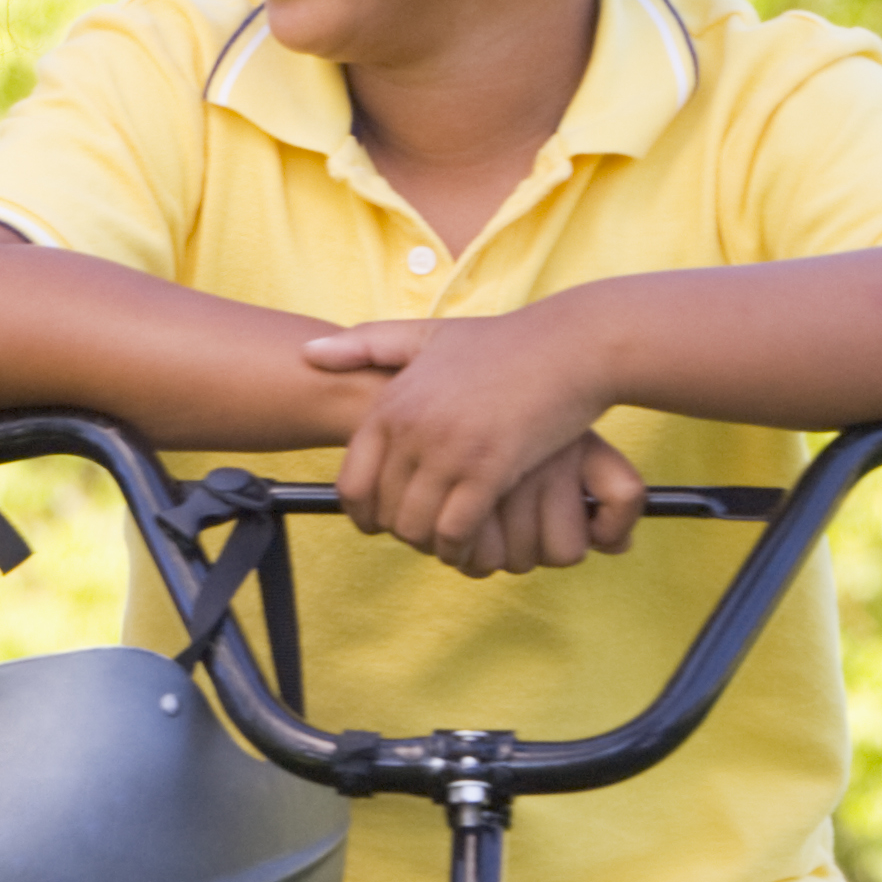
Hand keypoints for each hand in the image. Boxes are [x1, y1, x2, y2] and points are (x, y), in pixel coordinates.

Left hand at [305, 311, 644, 574]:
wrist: (573, 345)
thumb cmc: (504, 343)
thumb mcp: (428, 335)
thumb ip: (367, 344)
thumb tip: (307, 353)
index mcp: (391, 405)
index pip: (352, 482)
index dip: (363, 513)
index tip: (380, 524)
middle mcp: (411, 429)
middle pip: (383, 511)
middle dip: (400, 532)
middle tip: (422, 537)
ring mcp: (448, 449)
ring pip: (415, 525)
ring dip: (429, 544)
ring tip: (445, 545)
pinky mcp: (489, 468)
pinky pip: (455, 529)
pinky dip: (458, 547)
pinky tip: (469, 546)